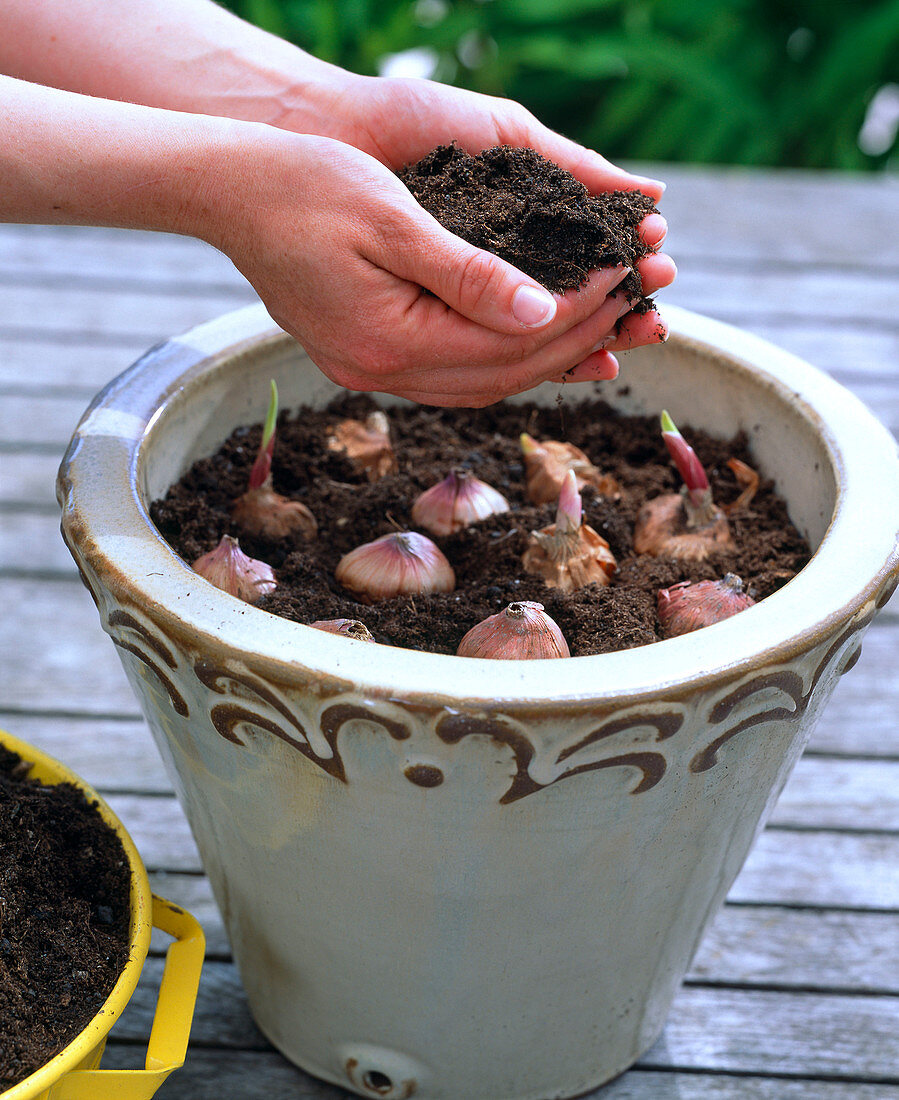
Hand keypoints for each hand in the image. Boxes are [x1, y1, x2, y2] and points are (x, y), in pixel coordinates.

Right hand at [208, 124, 672, 406]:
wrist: (233, 193)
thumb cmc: (306, 185)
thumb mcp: (395, 218)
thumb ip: (471, 274)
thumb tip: (544, 312)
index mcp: (389, 341)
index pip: (509, 342)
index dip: (576, 312)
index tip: (624, 276)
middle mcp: (383, 373)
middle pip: (504, 373)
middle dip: (577, 340)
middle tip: (634, 303)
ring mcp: (374, 374)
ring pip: (484, 383)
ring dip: (550, 357)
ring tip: (608, 326)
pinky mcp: (371, 361)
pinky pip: (456, 375)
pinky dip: (506, 359)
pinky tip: (542, 340)